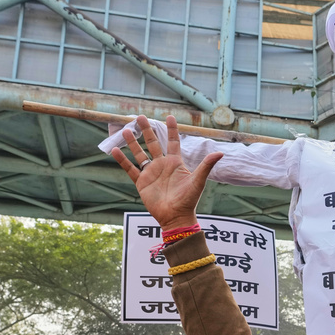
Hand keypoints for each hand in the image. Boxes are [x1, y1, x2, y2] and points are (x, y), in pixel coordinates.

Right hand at [111, 115, 222, 231]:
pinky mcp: (142, 183)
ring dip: (133, 142)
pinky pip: (130, 169)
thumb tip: (220, 153)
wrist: (176, 217)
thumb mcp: (198, 181)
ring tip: (126, 129)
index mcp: (175, 162)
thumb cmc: (188, 200)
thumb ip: (206, 166)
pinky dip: (122, 160)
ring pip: (140, 154)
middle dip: (147, 130)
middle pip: (153, 143)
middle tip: (141, 117)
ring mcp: (151, 173)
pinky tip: (115, 150)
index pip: (173, 142)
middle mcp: (162, 165)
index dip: (171, 129)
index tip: (169, 116)